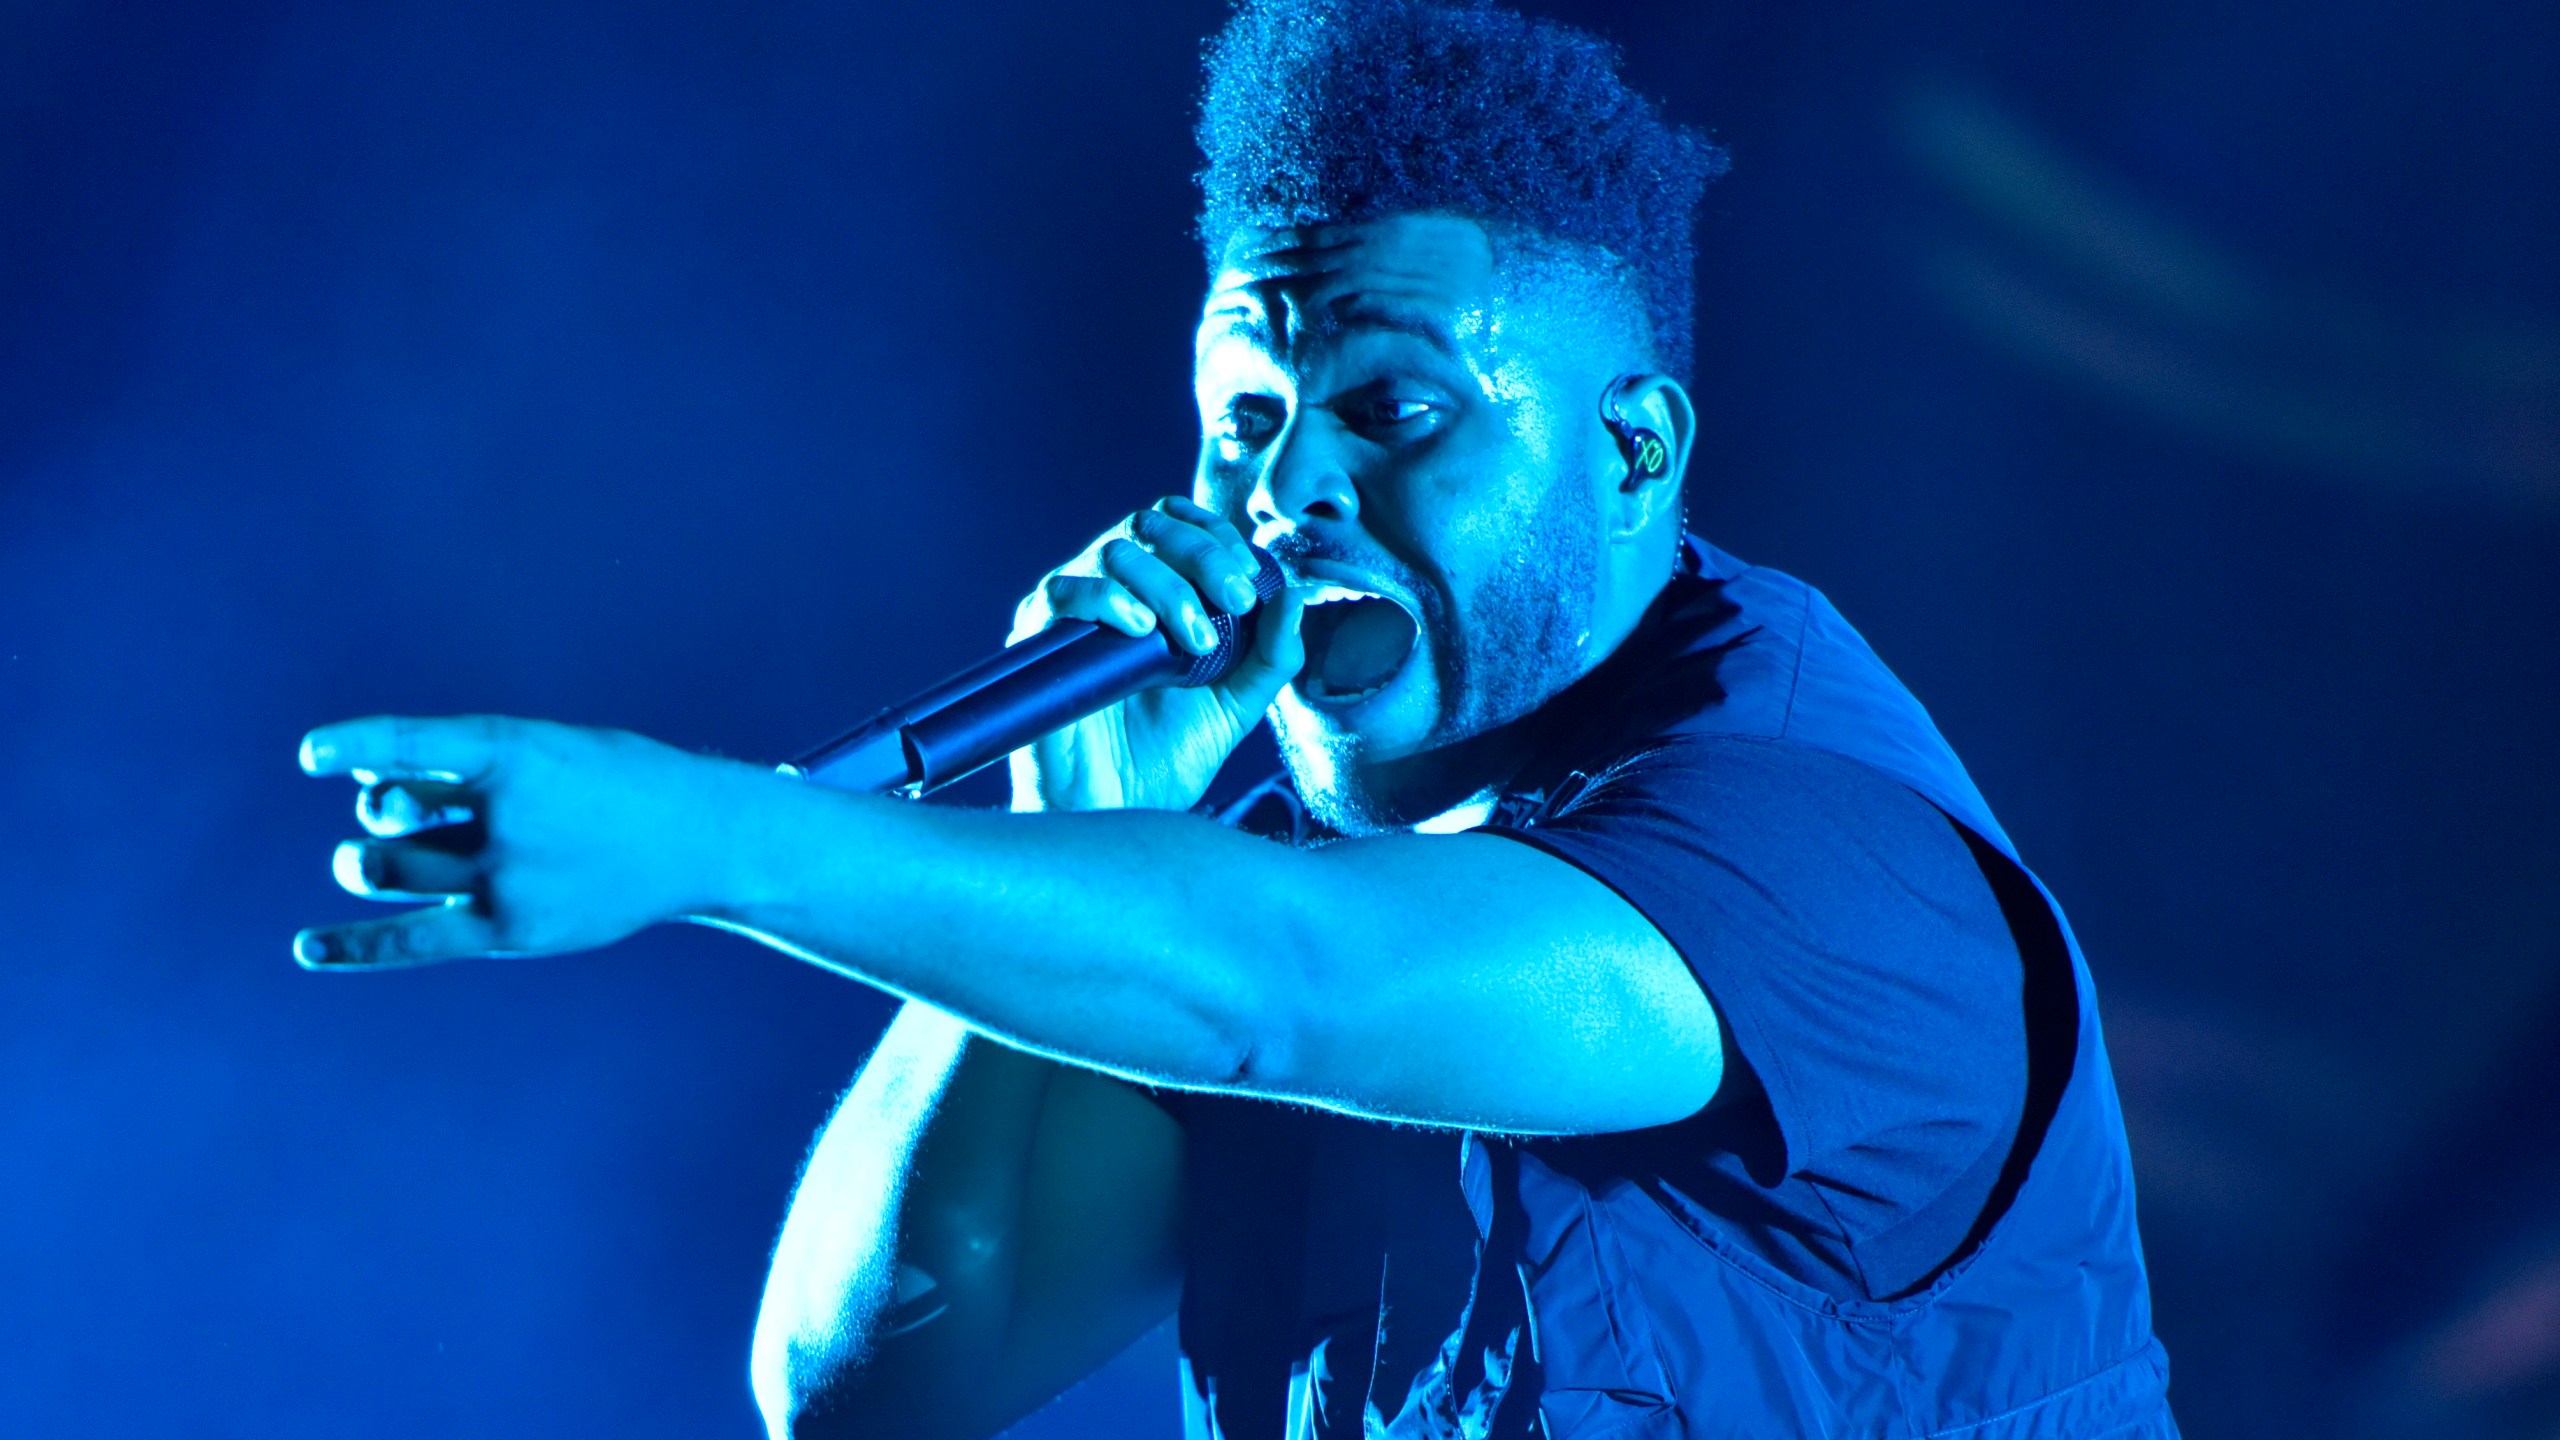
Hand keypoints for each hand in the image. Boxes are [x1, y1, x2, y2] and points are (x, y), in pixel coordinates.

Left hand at [294, 715, 765, 969]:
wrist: (701, 839)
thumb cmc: (613, 784)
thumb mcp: (546, 749)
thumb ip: (461, 766)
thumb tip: (363, 789)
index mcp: (517, 750)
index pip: (415, 743)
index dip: (358, 746)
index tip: (311, 757)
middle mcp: (508, 814)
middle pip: (387, 813)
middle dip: (376, 813)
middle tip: (399, 818)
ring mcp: (509, 875)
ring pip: (387, 870)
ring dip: (363, 863)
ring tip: (372, 863)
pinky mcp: (511, 928)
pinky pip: (415, 939)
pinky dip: (357, 945)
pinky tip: (306, 948)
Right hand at [1008, 497, 1302, 812]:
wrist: (1115, 813)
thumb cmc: (1165, 760)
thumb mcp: (1235, 705)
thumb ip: (1269, 655)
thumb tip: (1294, 596)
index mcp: (1155, 595)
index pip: (1178, 524)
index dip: (1217, 535)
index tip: (1251, 577)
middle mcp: (1111, 593)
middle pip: (1150, 526)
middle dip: (1203, 555)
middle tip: (1236, 600)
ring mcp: (1073, 614)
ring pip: (1113, 552)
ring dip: (1167, 586)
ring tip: (1197, 641)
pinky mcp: (1038, 641)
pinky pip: (1064, 591)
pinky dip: (1108, 599)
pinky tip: (1142, 630)